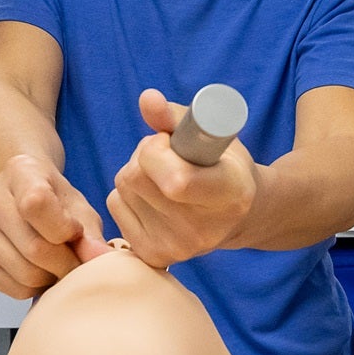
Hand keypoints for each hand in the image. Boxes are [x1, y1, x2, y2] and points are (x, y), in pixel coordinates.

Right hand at [0, 154, 111, 297]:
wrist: (22, 197)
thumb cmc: (55, 201)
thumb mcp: (79, 208)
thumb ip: (91, 234)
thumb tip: (98, 257)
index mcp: (19, 171)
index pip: (36, 204)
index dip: (64, 229)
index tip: (74, 232)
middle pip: (34, 248)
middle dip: (64, 264)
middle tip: (73, 260)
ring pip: (24, 274)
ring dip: (49, 278)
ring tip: (54, 264)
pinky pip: (11, 288)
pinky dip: (32, 287)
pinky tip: (36, 269)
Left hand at [106, 89, 258, 268]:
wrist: (238, 216)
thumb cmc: (225, 165)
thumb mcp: (213, 135)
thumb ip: (177, 117)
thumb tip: (146, 99)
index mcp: (230, 196)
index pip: (175, 181)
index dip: (158, 151)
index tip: (170, 140)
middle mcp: (204, 231)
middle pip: (136, 178)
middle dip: (144, 155)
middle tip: (168, 155)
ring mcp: (177, 249)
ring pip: (123, 188)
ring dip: (136, 172)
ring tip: (164, 175)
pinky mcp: (154, 255)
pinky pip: (115, 205)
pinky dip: (128, 193)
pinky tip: (155, 196)